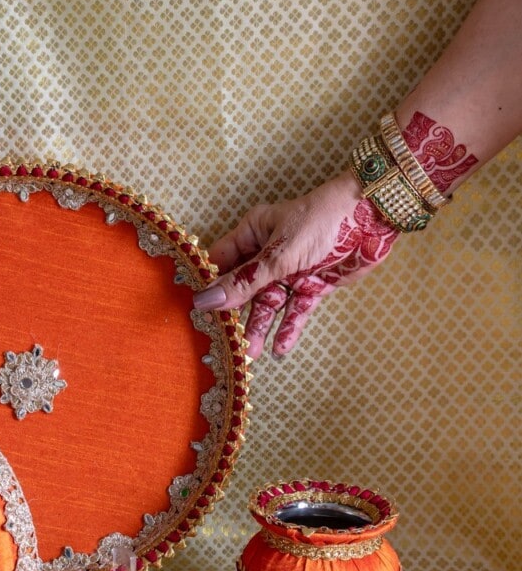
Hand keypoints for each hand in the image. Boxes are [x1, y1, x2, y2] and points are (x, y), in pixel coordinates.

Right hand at [193, 171, 397, 357]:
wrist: (374, 218)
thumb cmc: (322, 221)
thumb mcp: (278, 254)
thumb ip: (245, 282)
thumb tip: (206, 301)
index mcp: (253, 234)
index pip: (221, 264)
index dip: (209, 287)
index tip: (196, 313)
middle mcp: (267, 254)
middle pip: (243, 290)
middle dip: (235, 316)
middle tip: (225, 341)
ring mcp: (290, 272)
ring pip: (268, 304)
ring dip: (260, 327)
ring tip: (251, 353)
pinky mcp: (312, 286)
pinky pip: (295, 311)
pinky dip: (289, 328)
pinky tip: (280, 348)